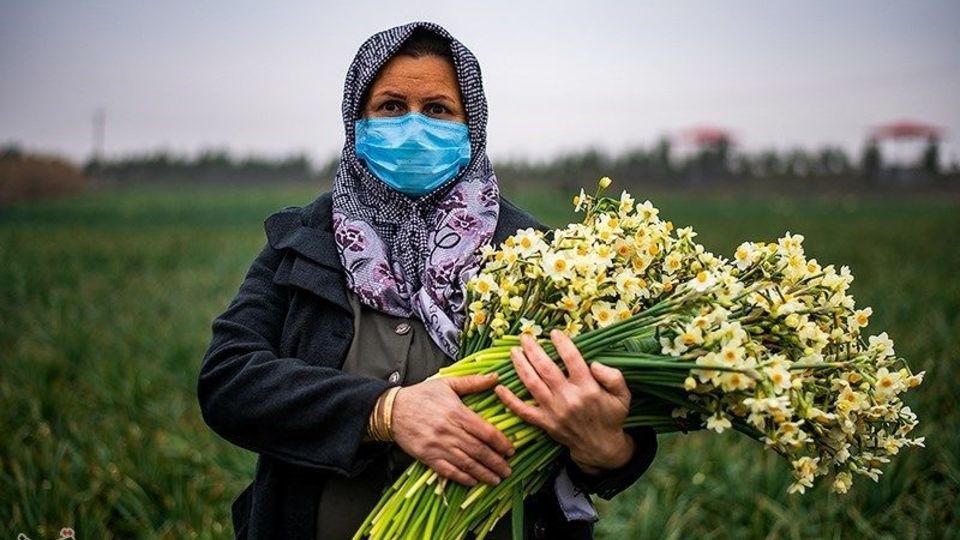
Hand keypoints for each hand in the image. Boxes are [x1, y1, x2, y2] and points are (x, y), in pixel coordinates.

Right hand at [392, 374, 514, 486]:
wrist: (392, 409)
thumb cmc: (421, 395)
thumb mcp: (447, 383)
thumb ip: (472, 382)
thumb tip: (495, 377)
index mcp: (457, 413)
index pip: (486, 432)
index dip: (501, 443)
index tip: (510, 450)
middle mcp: (449, 431)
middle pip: (479, 450)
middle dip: (496, 462)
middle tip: (508, 470)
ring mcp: (438, 446)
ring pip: (466, 463)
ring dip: (484, 473)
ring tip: (496, 479)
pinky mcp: (427, 456)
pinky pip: (448, 471)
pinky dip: (462, 478)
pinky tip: (473, 482)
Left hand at [495, 330, 634, 474]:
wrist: (600, 446)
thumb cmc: (611, 416)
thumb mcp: (622, 395)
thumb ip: (613, 376)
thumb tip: (594, 363)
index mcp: (587, 388)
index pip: (572, 359)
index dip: (562, 344)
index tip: (554, 333)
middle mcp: (568, 398)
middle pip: (546, 369)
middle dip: (533, 350)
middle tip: (525, 337)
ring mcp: (554, 411)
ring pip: (532, 384)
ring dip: (520, 366)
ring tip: (514, 351)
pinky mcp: (545, 423)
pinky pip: (523, 411)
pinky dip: (509, 400)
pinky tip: (499, 388)